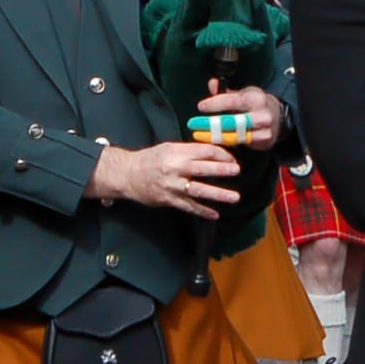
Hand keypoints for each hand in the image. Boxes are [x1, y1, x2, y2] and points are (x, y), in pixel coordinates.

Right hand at [91, 140, 241, 219]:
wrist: (127, 174)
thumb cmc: (151, 159)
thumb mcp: (169, 148)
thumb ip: (189, 151)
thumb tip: (214, 153)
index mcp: (176, 152)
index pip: (203, 151)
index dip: (220, 154)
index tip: (232, 159)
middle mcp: (175, 168)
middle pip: (202, 168)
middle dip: (221, 170)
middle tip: (237, 171)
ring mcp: (172, 185)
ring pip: (198, 190)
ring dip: (218, 194)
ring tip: (234, 197)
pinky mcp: (169, 200)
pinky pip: (188, 206)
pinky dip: (202, 211)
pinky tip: (215, 214)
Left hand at [194, 86, 284, 151]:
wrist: (279, 117)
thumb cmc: (257, 104)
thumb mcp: (244, 93)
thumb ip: (226, 91)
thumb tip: (212, 84)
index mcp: (255, 98)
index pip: (232, 101)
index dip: (215, 104)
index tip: (201, 107)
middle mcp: (261, 115)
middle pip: (232, 122)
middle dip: (212, 125)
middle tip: (195, 126)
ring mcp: (264, 130)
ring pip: (235, 136)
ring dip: (216, 136)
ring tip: (201, 135)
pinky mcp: (264, 141)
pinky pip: (241, 144)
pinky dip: (227, 143)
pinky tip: (216, 141)